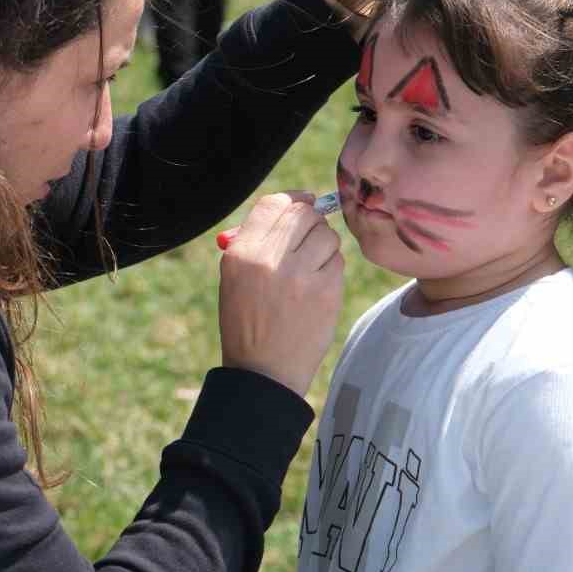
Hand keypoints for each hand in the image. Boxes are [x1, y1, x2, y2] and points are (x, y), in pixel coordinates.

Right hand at [218, 192, 343, 398]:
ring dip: (322, 246)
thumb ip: (258, 239)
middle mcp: (269, 260)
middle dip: (310, 221)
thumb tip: (297, 203)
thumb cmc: (248, 321)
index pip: (272, 204)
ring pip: (326, 235)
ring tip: (309, 269)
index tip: (303, 203)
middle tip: (308, 238)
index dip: (293, 198)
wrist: (263, 372)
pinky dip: (331, 268)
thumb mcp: (234, 278)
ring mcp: (300, 276)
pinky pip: (338, 261)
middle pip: (304, 213)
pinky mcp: (326, 292)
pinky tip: (317, 287)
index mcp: (241, 253)